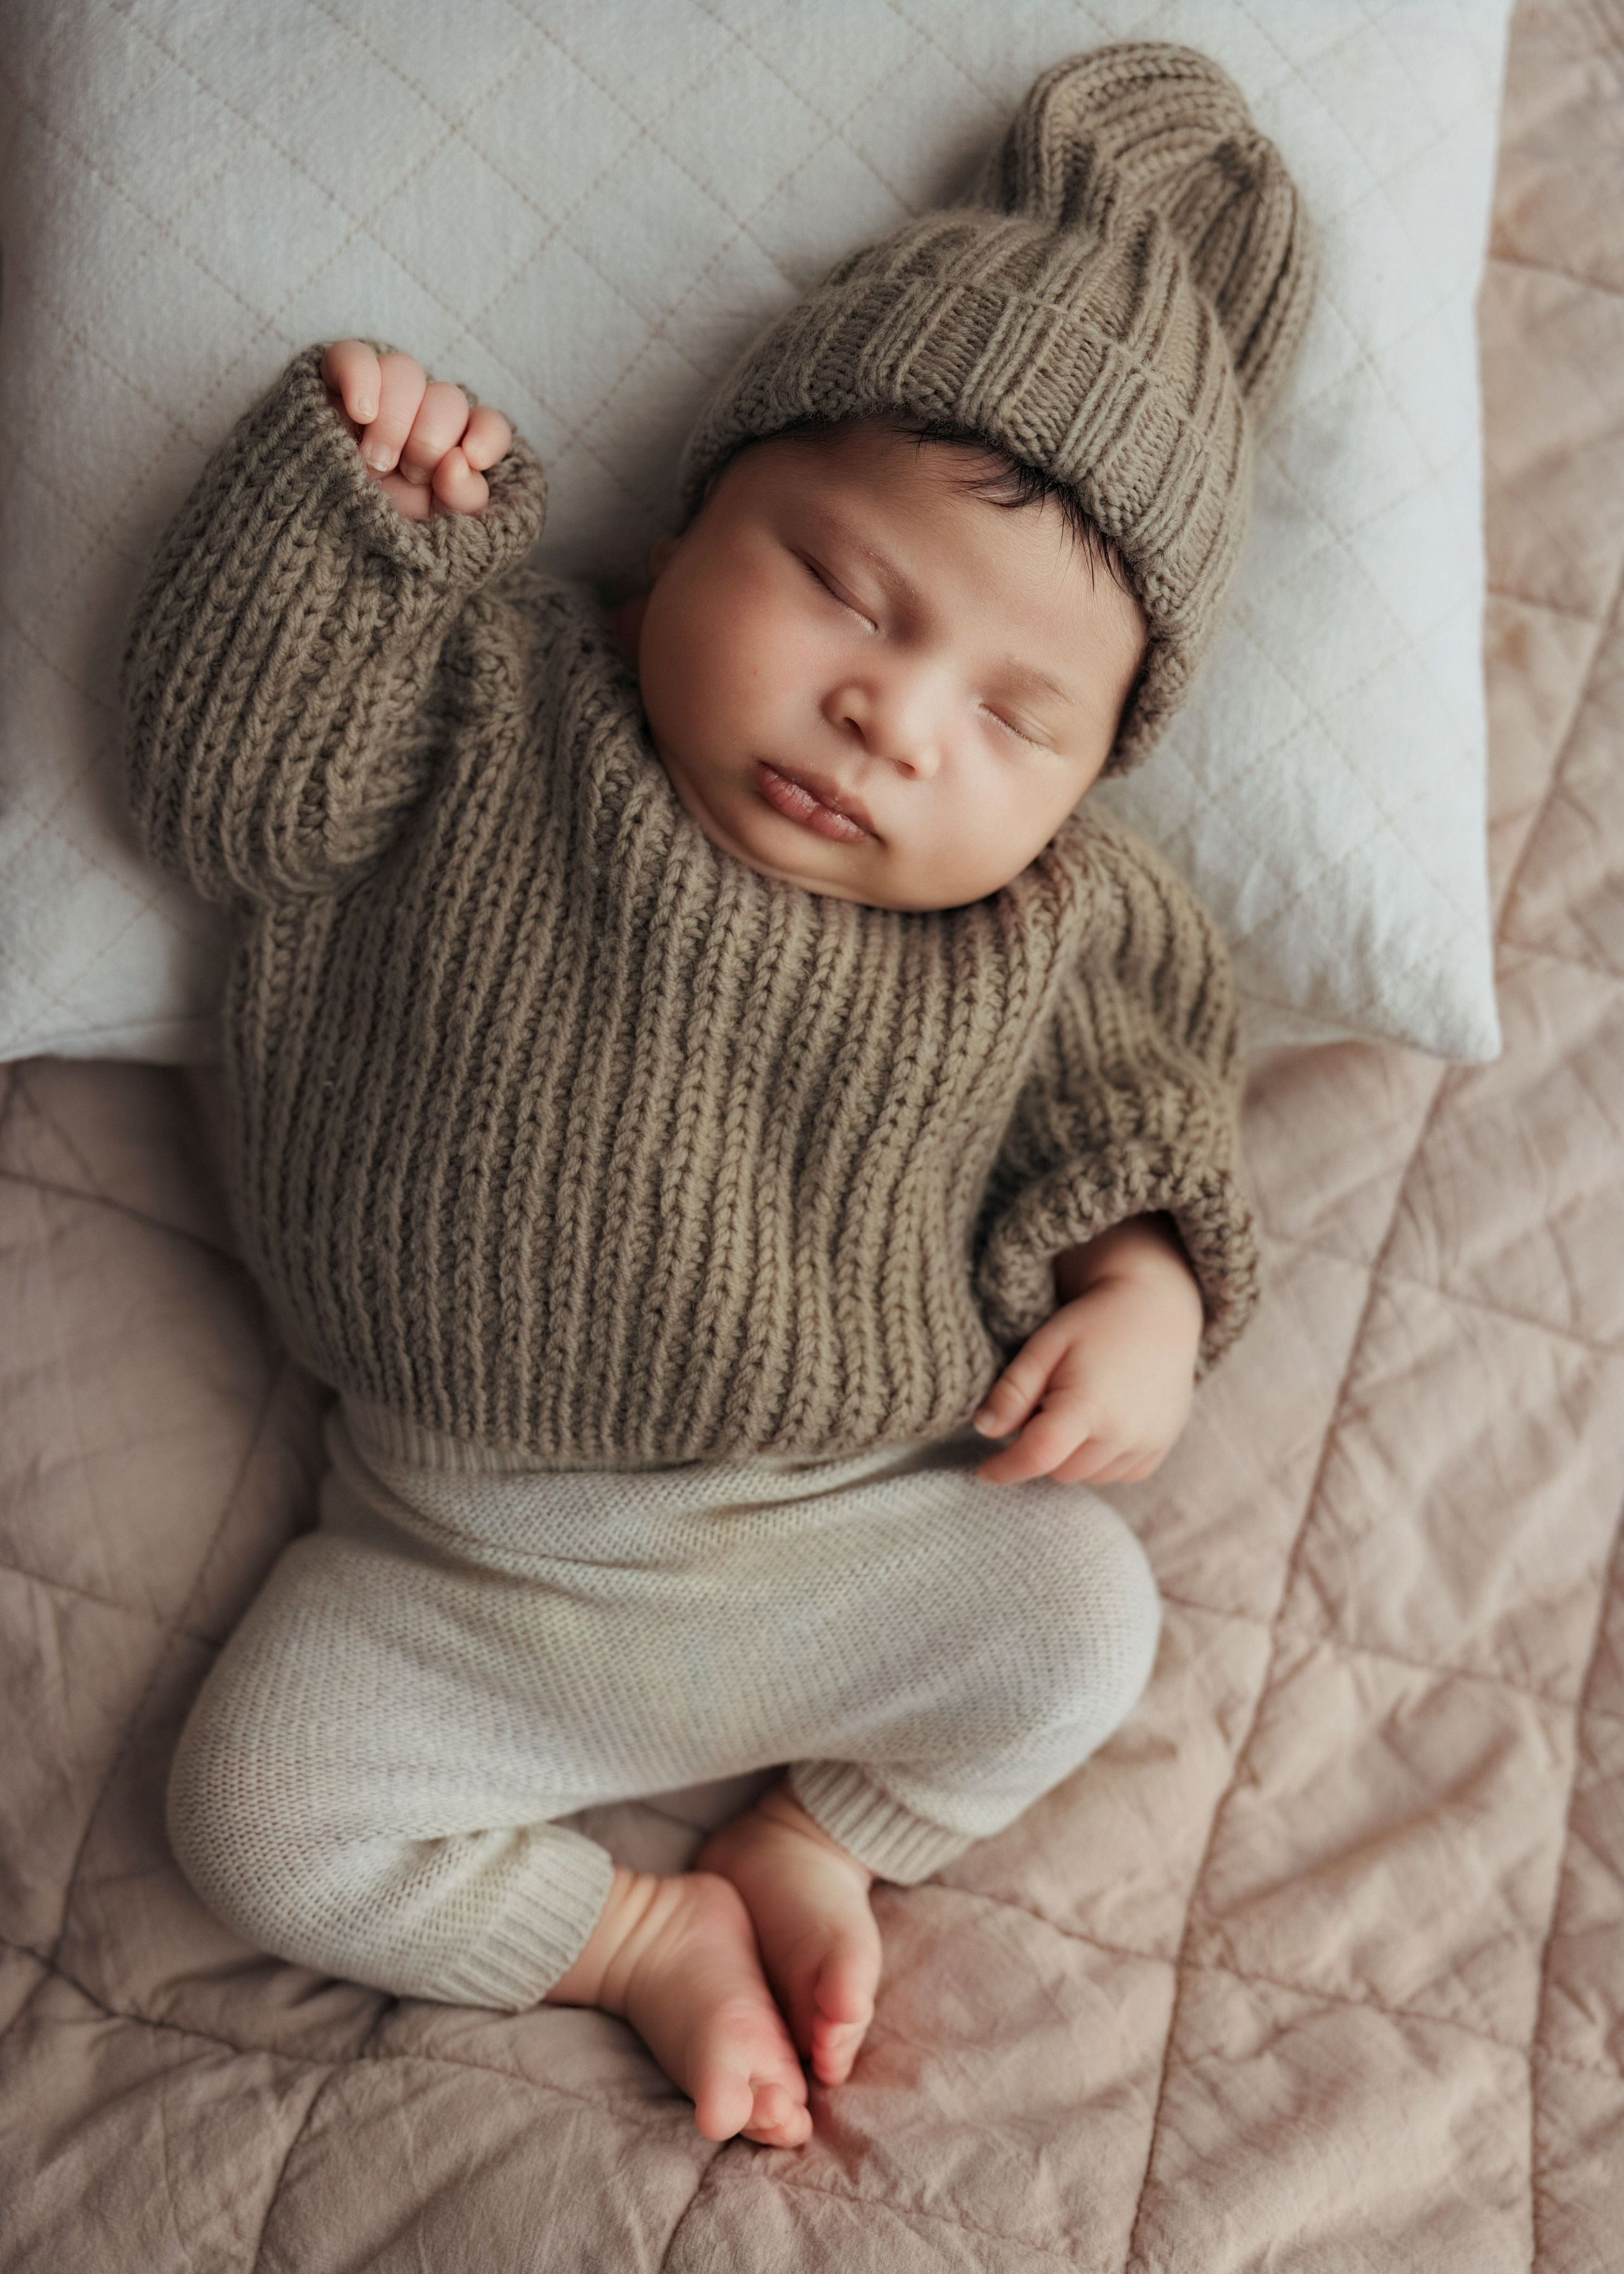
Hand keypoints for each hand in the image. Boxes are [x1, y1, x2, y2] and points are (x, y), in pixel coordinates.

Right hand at [319, 339, 512, 519]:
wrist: (313, 540)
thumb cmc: (378, 535)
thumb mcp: (432, 532)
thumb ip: (464, 500)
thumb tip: (459, 462)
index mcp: (451, 452)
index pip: (488, 425)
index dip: (487, 435)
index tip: (472, 457)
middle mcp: (418, 419)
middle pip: (447, 397)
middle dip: (429, 441)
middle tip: (405, 473)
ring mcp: (377, 397)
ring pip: (405, 371)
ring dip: (394, 420)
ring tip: (373, 461)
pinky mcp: (332, 384)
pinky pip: (351, 355)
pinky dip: (361, 379)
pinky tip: (360, 413)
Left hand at [973, 1216, 1203, 1485]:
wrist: (1158, 1310)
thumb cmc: (1095, 1322)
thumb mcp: (1044, 1345)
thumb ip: (1013, 1390)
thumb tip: (985, 1429)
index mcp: (1088, 1404)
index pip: (1037, 1456)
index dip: (1005, 1469)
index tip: (984, 1471)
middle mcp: (1122, 1433)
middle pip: (1059, 1470)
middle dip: (1040, 1450)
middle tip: (1042, 1408)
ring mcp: (1146, 1444)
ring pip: (1086, 1476)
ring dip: (1069, 1456)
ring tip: (1074, 1410)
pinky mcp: (1159, 1448)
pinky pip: (1116, 1474)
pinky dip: (1099, 1459)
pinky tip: (1101, 1422)